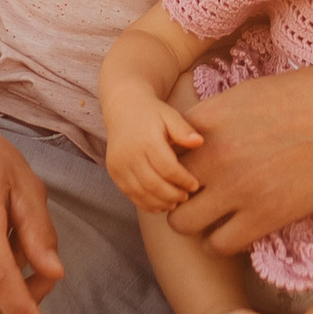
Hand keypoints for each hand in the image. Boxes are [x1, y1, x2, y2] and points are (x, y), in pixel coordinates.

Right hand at [101, 89, 204, 214]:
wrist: (123, 109)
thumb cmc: (152, 114)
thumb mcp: (170, 115)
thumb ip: (184, 129)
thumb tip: (199, 142)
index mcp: (146, 140)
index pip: (168, 168)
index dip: (183, 180)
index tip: (195, 185)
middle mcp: (129, 154)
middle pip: (153, 184)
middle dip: (173, 194)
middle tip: (186, 196)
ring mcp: (119, 165)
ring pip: (141, 193)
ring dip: (160, 202)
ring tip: (175, 201)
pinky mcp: (114, 172)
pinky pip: (130, 194)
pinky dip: (146, 203)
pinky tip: (160, 204)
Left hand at [167, 59, 312, 255]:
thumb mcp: (251, 92)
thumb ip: (216, 116)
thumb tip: (195, 133)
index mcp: (209, 119)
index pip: (162, 152)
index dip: (173, 163)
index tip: (191, 168)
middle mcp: (215, 154)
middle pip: (165, 190)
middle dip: (178, 195)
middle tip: (200, 196)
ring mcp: (237, 188)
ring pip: (183, 225)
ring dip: (197, 223)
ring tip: (218, 216)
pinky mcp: (264, 216)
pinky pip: (219, 245)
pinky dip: (224, 242)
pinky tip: (242, 228)